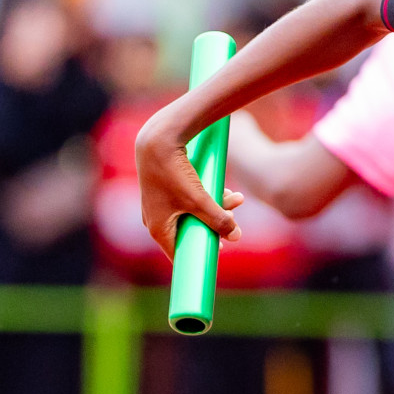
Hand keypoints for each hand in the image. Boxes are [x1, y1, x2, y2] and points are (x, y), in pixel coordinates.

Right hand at [136, 105, 244, 257]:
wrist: (157, 139)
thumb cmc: (174, 173)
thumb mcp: (198, 200)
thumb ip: (218, 220)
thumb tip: (236, 237)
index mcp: (158, 229)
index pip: (179, 252)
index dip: (200, 253)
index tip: (220, 252)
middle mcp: (155, 219)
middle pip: (190, 230)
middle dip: (215, 224)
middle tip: (234, 220)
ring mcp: (159, 204)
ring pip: (193, 213)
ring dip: (216, 207)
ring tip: (237, 198)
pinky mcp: (166, 189)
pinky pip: (190, 200)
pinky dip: (207, 197)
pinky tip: (225, 190)